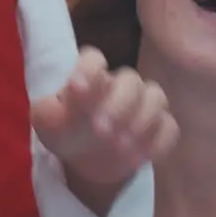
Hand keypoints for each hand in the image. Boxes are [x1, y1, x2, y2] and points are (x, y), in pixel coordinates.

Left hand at [31, 46, 178, 185]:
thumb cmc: (62, 131)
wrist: (83, 159)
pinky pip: (170, 127)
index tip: (75, 89)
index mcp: (89, 76)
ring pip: (156, 97)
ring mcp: (142, 105)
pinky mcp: (158, 129)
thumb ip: (48, 108)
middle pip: (131, 78)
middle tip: (99, 131)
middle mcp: (119, 85)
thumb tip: (65, 98)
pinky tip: (140, 158)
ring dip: (141, 121)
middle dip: (118, 104)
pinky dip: (158, 142)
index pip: (94, 58)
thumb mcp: (45, 121)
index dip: (87, 69)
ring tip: (120, 148)